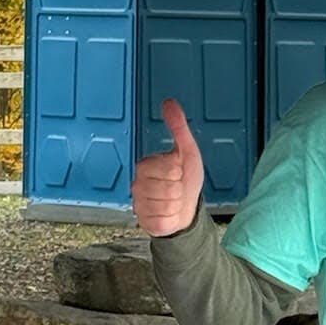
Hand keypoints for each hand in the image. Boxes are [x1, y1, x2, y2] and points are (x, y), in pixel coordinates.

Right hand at [132, 99, 203, 235]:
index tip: (178, 172)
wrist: (186, 209)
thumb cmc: (185, 180)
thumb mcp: (187, 152)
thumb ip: (178, 128)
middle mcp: (138, 184)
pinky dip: (171, 218)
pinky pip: (163, 220)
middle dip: (179, 189)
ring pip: (167, 204)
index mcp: (145, 165)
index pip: (168, 168)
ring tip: (174, 200)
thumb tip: (169, 102)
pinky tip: (168, 213)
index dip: (179, 171)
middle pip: (169, 188)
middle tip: (177, 188)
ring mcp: (140, 204)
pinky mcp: (145, 221)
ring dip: (177, 204)